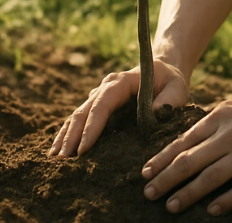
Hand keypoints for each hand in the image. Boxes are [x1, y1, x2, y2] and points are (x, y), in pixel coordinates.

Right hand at [49, 59, 187, 156]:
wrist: (164, 70)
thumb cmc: (170, 81)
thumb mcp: (176, 88)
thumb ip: (168, 100)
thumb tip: (155, 114)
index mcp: (122, 81)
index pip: (103, 103)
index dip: (92, 126)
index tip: (83, 149)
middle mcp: (106, 86)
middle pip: (84, 110)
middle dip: (72, 136)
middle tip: (62, 161)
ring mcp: (99, 95)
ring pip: (77, 115)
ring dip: (66, 136)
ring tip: (54, 160)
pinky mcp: (98, 106)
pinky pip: (80, 119)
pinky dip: (69, 134)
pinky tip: (59, 151)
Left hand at [141, 92, 231, 215]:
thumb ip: (211, 125)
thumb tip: (180, 146)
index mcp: (221, 116)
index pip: (185, 140)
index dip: (163, 158)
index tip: (145, 173)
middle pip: (192, 160)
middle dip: (167, 179)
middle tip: (149, 194)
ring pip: (212, 176)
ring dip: (189, 194)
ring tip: (172, 207)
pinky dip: (225, 200)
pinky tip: (212, 211)